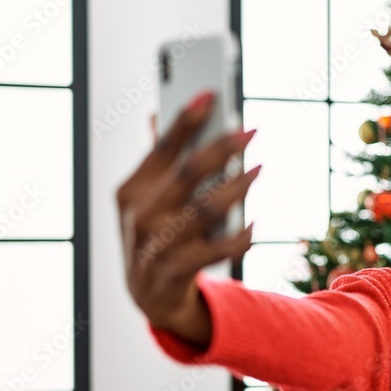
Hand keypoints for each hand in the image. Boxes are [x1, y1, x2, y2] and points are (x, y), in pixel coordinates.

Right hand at [115, 90, 260, 343]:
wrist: (149, 296)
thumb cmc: (156, 234)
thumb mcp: (149, 199)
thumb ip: (159, 161)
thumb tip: (160, 115)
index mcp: (131, 190)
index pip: (162, 147)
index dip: (186, 119)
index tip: (210, 94)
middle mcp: (140, 215)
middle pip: (188, 171)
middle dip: (222, 146)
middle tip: (250, 131)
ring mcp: (156, 244)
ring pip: (207, 208)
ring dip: (238, 186)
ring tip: (259, 170)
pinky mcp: (176, 270)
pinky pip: (218, 249)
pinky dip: (241, 236)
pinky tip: (254, 224)